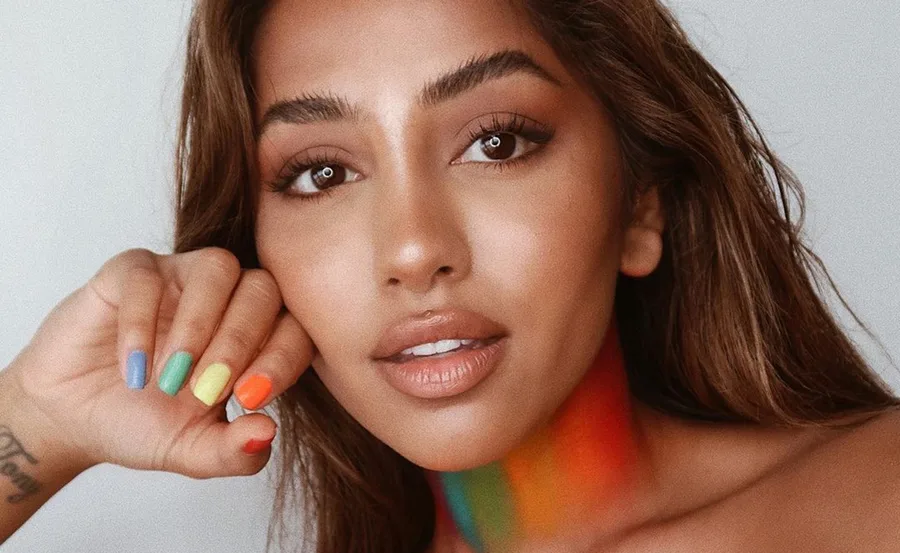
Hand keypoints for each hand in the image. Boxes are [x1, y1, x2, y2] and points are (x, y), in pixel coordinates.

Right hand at [2, 247, 312, 477]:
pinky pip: (148, 273)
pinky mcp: (132, 271)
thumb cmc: (144, 424)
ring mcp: (182, 278)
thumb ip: (236, 451)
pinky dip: (142, 322)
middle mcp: (228, 298)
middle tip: (205, 390)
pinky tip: (134, 369)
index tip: (250, 399)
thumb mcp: (194, 451)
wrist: (72, 418)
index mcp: (256, 337)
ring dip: (200, 324)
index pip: (295, 329)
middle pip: (263, 290)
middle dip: (240, 343)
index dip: (282, 360)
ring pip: (218, 268)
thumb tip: (267, 432)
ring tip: (171, 376)